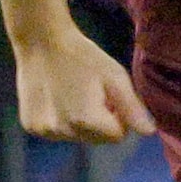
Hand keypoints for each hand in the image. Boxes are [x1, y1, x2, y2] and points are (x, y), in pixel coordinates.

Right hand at [11, 27, 156, 143]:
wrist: (41, 41)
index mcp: (86, 121)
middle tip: (90, 93)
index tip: (109, 96)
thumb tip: (150, 132)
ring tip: (71, 93)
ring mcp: (43, 131)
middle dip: (100, 122)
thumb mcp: (114, 77)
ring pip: (76, 137)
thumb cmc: (83, 55)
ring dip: (79, 123)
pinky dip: (59, 120)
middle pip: (96, 140)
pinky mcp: (30, 126)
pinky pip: (55, 132)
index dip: (118, 116)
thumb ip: (132, 107)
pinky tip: (55, 97)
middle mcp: (63, 131)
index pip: (117, 136)